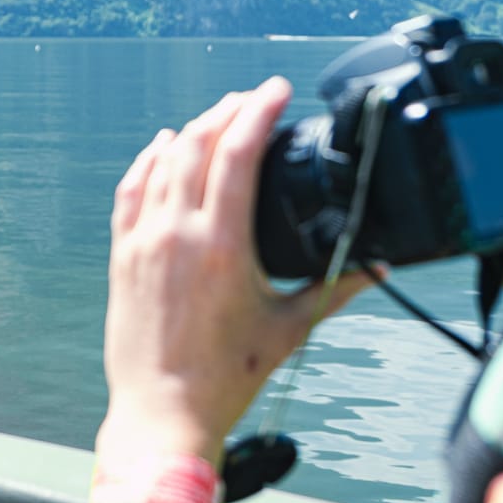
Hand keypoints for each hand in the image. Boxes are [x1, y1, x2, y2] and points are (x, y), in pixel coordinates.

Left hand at [98, 78, 372, 464]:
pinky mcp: (123, 256)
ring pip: (163, 162)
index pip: (237, 152)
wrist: (163, 411)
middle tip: (255, 99)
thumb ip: (335, 288)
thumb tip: (379, 267)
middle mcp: (177, 233)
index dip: (258, 110)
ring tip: (218, 116)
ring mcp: (144, 242)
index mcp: (222, 244)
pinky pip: (130, 191)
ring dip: (193, 130)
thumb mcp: (290, 328)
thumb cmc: (227, 377)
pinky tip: (163, 148)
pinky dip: (148, 162)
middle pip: (199, 144)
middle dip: (228, 110)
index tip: (277, 91)